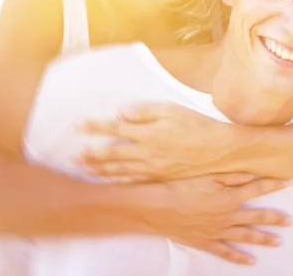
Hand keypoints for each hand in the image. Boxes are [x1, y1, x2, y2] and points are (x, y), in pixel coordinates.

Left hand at [79, 103, 248, 181]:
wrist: (219, 150)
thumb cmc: (198, 126)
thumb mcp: (173, 110)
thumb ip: (146, 111)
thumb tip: (121, 111)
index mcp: (149, 133)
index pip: (115, 128)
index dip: (94, 126)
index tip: (76, 124)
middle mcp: (147, 152)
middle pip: (112, 154)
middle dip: (91, 154)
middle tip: (73, 154)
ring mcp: (153, 168)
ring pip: (120, 170)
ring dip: (100, 170)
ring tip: (84, 168)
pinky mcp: (161, 177)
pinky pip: (135, 180)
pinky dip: (119, 181)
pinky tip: (110, 181)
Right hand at [134, 172, 290, 264]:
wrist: (158, 208)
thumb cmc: (181, 188)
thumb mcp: (208, 176)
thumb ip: (232, 176)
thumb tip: (252, 174)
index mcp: (229, 197)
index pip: (257, 189)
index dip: (272, 185)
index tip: (287, 182)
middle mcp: (227, 216)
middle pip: (257, 217)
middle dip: (275, 218)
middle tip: (290, 221)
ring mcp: (218, 232)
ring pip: (246, 237)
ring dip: (263, 239)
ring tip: (278, 241)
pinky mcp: (206, 243)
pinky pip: (226, 253)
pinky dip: (239, 258)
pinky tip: (251, 261)